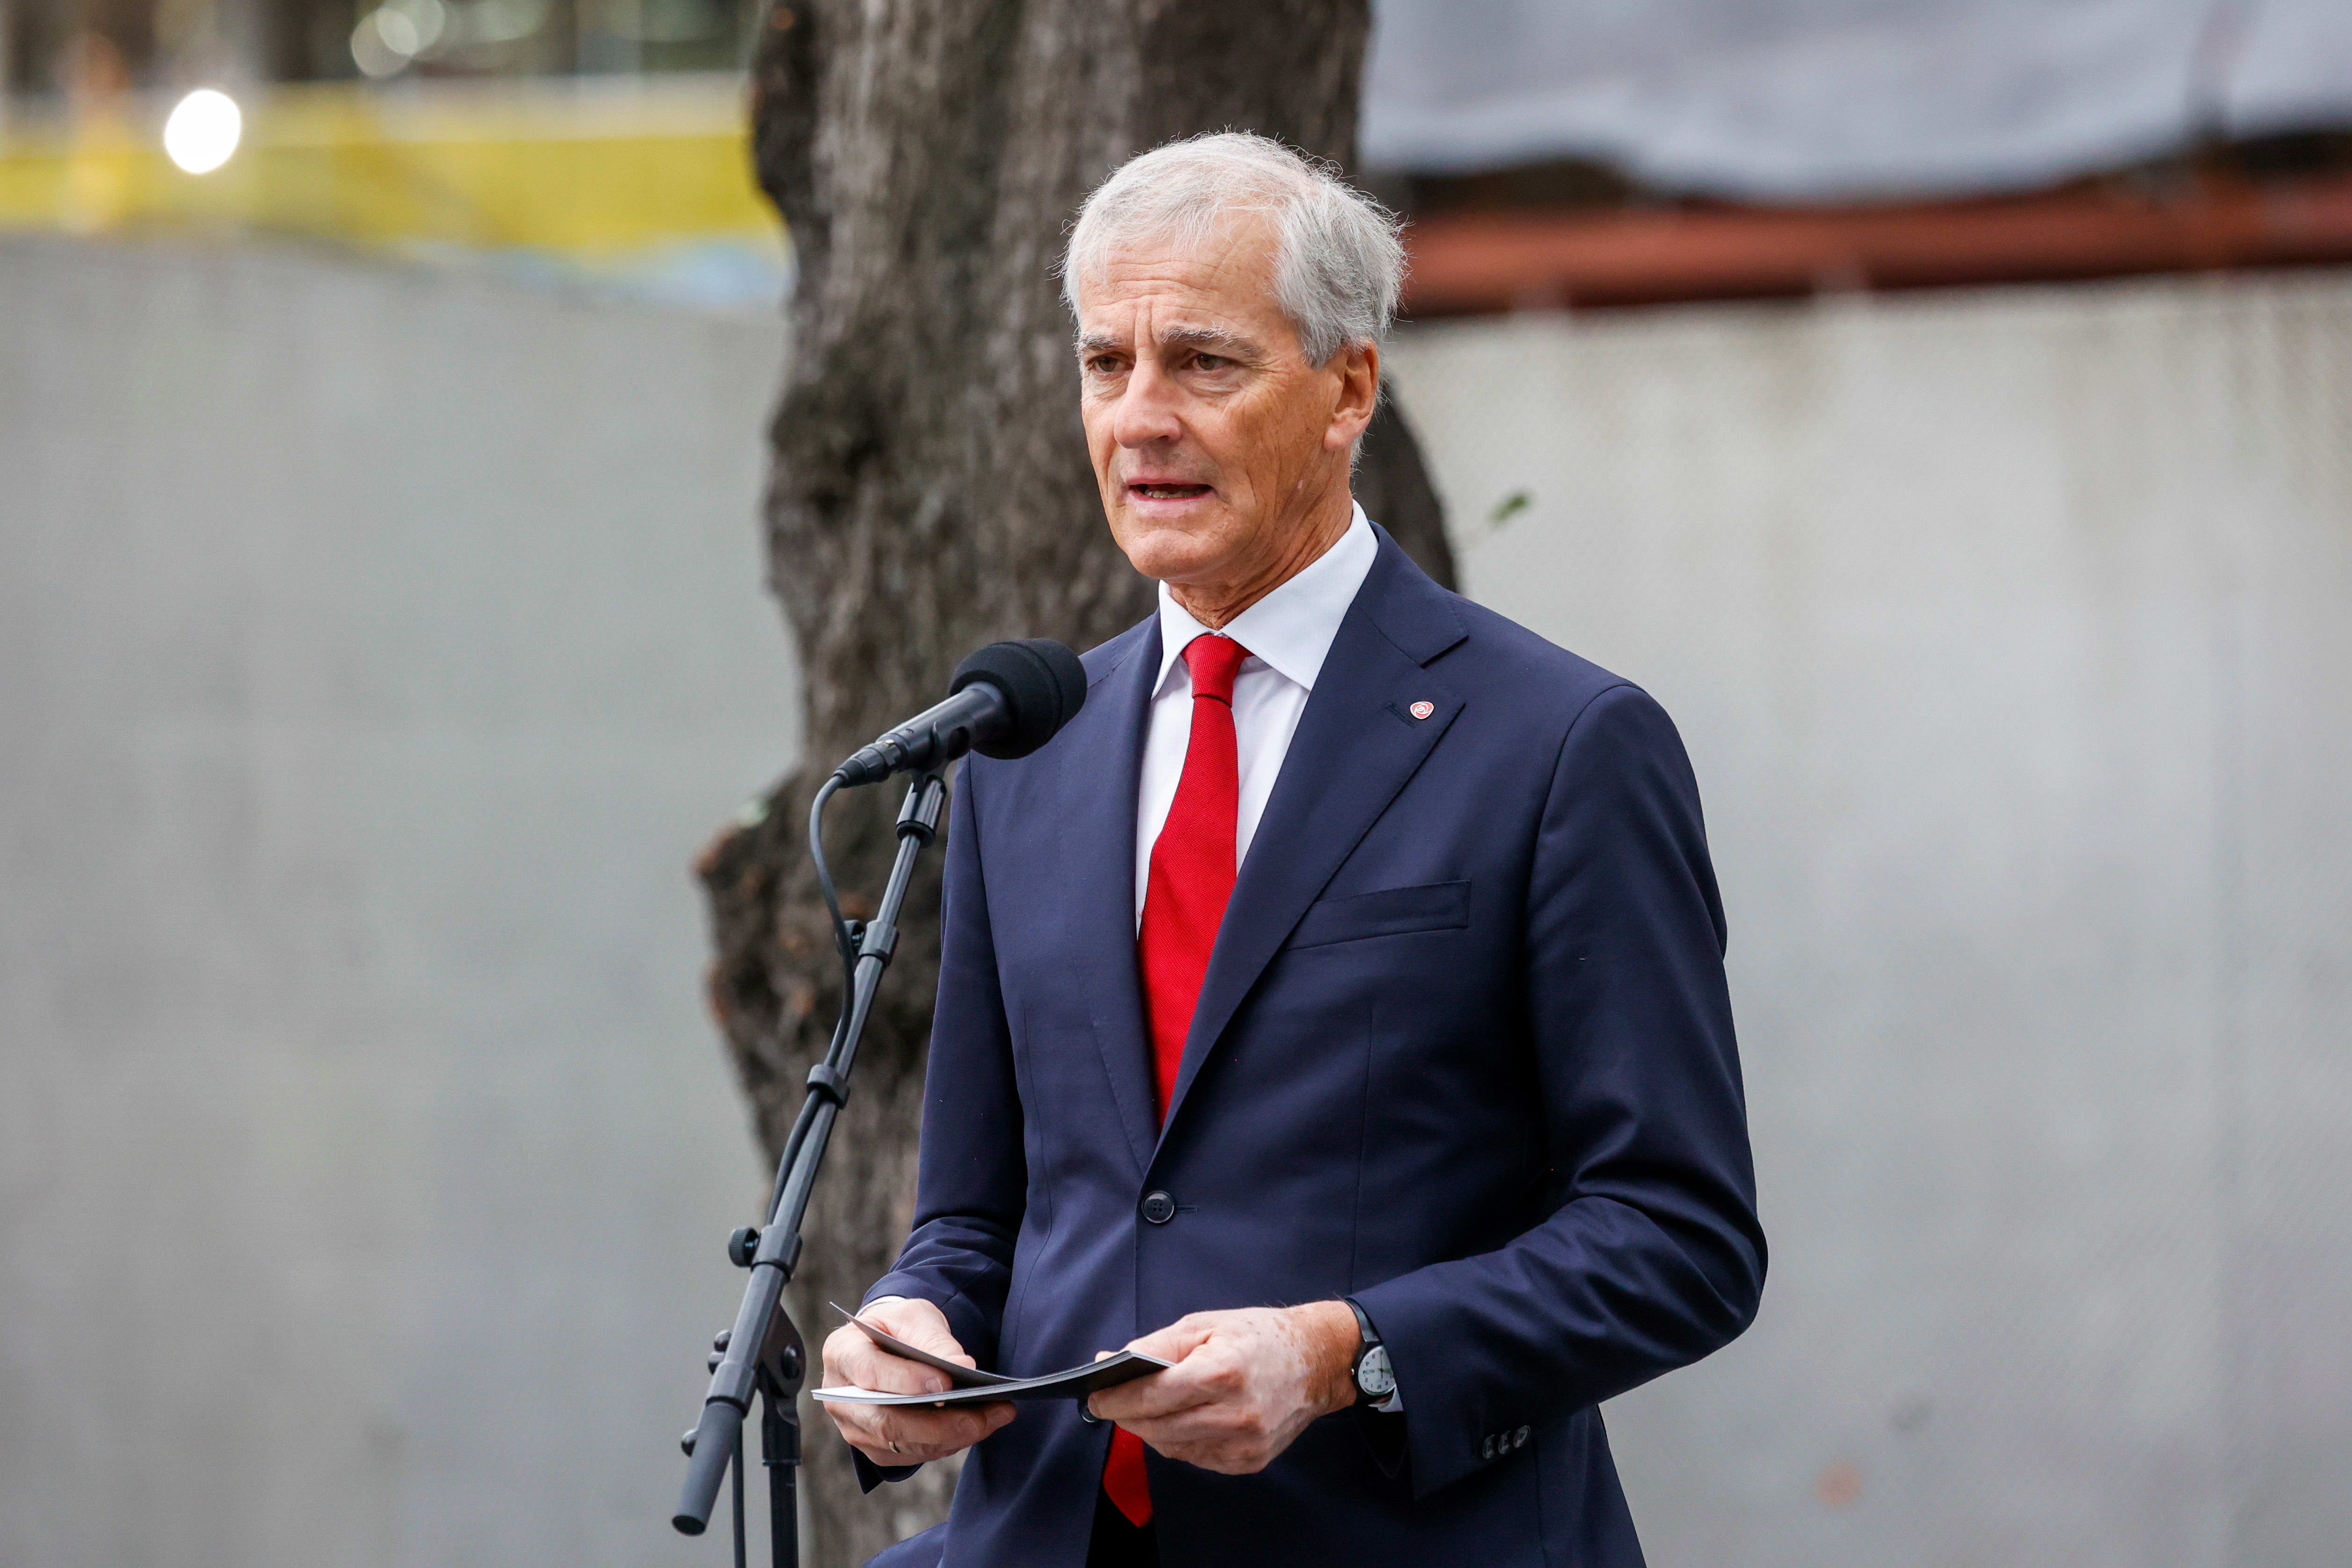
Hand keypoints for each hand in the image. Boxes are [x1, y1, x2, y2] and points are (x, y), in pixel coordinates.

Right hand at [819, 1296, 1015, 1466]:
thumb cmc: (898, 1328)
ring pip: (902, 1443)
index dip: (906, 1380)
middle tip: (984, 1415)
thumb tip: (963, 1367)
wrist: (886, 1345)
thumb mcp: (915, 1317)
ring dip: (952, 1435)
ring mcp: (854, 1428)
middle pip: (885, 1420)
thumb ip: (934, 1340)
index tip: (948, 1382)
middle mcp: (840, 1397)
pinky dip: (946, 1444)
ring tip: (994, 1417)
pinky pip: (911, 1455)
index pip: (869, 1371)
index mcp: (843, 1353)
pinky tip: (976, 1427)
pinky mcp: (874, 1448)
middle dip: (940, 1423)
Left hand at [1084, 1302, 1357, 1473]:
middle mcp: (1234, 1414)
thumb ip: (1154, 1346)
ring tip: (1143, 1408)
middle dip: (1126, 1415)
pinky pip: (1195, 1457)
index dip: (1114, 1399)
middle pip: (1156, 1426)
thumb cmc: (1260, 1336)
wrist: (1317, 1361)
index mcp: (1221, 1373)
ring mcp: (1243, 1444)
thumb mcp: (1205, 1325)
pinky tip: (1180, 1420)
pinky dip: (1178, 1440)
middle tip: (1110, 1401)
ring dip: (1150, 1429)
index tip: (1093, 1396)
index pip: (1150, 1396)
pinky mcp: (1249, 1461)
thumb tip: (1108, 1362)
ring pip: (1172, 1446)